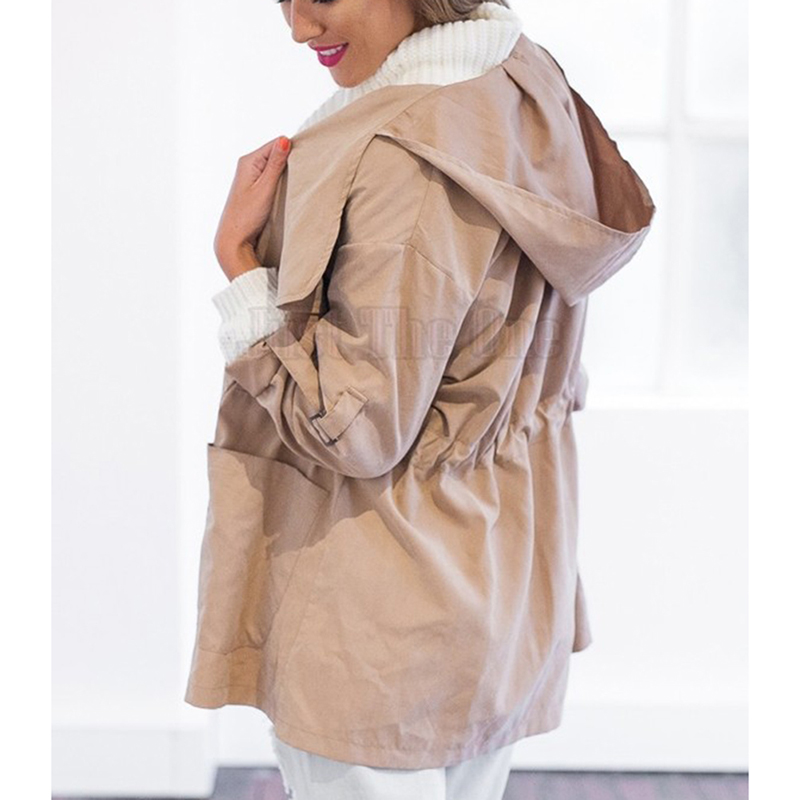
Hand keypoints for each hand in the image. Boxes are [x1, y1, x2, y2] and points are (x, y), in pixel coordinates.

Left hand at [214, 135, 291, 280]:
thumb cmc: (247, 217)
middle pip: (276, 153)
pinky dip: (281, 182)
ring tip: (295, 185)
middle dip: (290, 162)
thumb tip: (285, 139)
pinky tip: (286, 191)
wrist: (233, 240)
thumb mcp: (265, 189)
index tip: (305, 164)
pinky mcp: (254, 188)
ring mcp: (250, 177)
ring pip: (275, 166)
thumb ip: (275, 164)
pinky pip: (271, 177)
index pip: (277, 144)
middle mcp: (247, 165)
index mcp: (248, 161)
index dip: (292, 151)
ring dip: (286, 173)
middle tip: (302, 176)